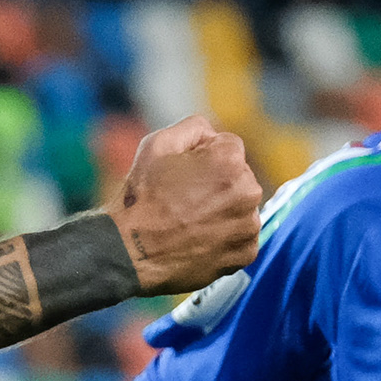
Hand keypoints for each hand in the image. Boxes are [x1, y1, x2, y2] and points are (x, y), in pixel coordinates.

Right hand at [107, 115, 264, 294]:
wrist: (132, 252)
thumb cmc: (142, 199)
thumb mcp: (157, 144)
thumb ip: (193, 127)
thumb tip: (212, 134)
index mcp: (229, 161)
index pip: (228, 147)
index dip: (203, 159)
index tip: (184, 177)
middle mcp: (248, 192)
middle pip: (239, 178)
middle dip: (218, 184)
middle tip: (185, 201)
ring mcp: (248, 226)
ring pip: (241, 208)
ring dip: (223, 211)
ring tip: (191, 222)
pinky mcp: (245, 253)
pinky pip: (241, 237)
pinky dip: (225, 238)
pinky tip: (200, 239)